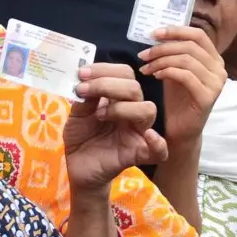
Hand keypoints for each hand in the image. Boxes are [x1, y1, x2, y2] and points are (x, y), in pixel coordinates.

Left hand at [65, 63, 166, 194]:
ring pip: (147, 110)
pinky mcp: (137, 154)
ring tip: (99, 115)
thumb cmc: (81, 137)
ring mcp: (136, 132)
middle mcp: (130, 112)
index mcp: (118, 98)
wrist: (77, 167)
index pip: (124, 74)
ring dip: (122, 107)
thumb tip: (87, 78)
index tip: (81, 74)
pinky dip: (158, 142)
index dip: (105, 69)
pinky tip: (148, 136)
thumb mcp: (77, 113)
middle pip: (135, 88)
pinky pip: (159, 150)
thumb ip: (85, 97)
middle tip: (83, 89)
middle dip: (107, 84)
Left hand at [141, 25, 227, 150]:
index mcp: (213, 59)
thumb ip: (172, 53)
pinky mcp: (208, 97)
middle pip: (190, 46)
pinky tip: (156, 76)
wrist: (178, 130)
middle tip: (143, 55)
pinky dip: (167, 72)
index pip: (197, 35)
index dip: (175, 31)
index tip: (153, 33)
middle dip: (163, 47)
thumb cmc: (175, 100)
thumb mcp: (173, 70)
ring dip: (161, 60)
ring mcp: (216, 83)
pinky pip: (186, 76)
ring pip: (187, 59)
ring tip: (146, 68)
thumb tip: (157, 32)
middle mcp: (219, 69)